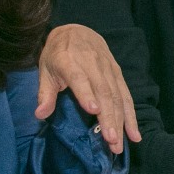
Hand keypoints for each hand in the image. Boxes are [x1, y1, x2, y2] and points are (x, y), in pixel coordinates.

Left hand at [37, 24, 140, 153]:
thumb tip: (40, 115)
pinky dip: (131, 115)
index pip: (80, 78)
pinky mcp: (118, 73)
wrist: (77, 31)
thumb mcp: (45, 70)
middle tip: (111, 141)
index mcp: (69, 61)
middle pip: (103, 92)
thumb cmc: (57, 54)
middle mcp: (92, 64)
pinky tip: (134, 133)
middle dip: (109, 117)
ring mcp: (108, 69)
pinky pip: (126, 96)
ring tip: (120, 142)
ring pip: (117, 96)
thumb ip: (45, 93)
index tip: (93, 110)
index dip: (87, 93)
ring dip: (121, 121)